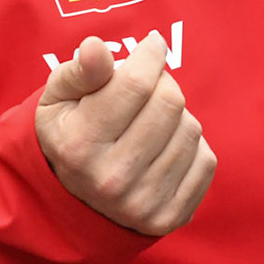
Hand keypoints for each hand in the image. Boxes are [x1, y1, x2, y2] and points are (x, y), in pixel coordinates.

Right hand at [35, 33, 216, 235]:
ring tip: (151, 120)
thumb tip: (96, 47)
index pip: (136, 83)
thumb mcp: (57, 99)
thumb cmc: (70, 134)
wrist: (74, 203)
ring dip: (176, 115)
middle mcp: (111, 180)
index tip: (152, 45)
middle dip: (163, 82)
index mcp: (80, 146)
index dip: (150, 54)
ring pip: (191, 129)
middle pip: (170, 102)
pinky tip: (164, 148)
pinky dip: (190, 145)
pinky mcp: (170, 218)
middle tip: (149, 85)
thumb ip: (80, 70)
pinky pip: (206, 160)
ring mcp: (142, 204)